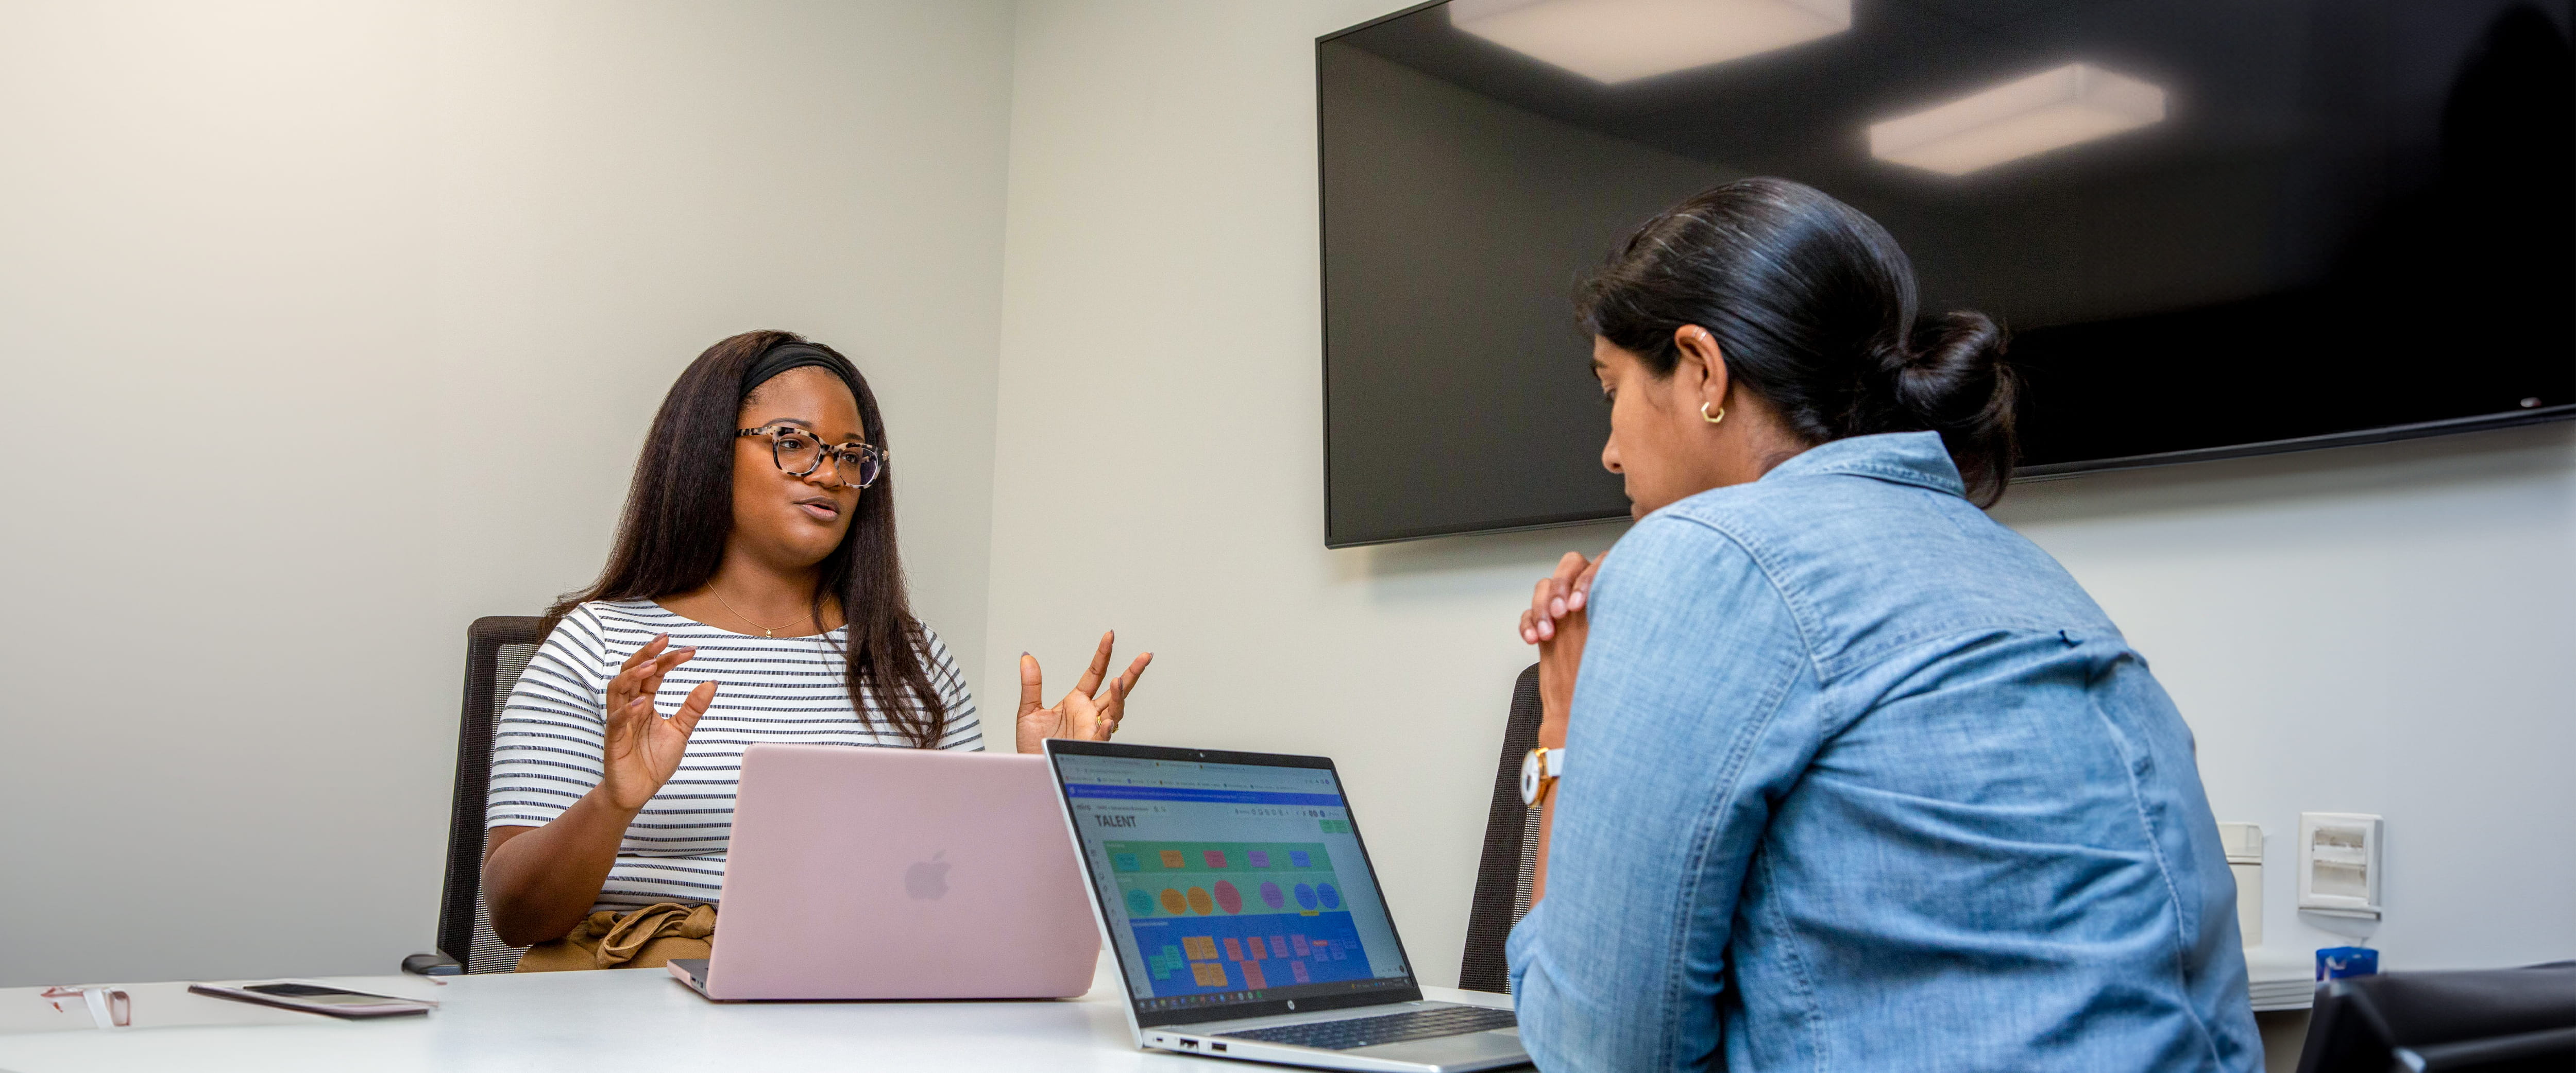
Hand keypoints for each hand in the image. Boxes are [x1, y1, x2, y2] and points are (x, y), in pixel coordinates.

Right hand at [598, 634, 717, 811]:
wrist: (638, 791)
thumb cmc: (654, 760)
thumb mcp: (680, 731)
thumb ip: (693, 708)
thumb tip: (712, 682)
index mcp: (644, 702)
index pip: (653, 674)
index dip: (669, 659)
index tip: (691, 651)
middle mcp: (629, 708)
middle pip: (631, 672)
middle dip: (646, 654)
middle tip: (665, 639)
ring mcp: (619, 723)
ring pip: (617, 690)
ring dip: (632, 675)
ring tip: (651, 665)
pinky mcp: (613, 742)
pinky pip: (615, 722)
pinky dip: (626, 711)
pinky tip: (642, 704)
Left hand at [1016, 630, 1152, 751]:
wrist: (1029, 768)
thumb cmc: (1033, 746)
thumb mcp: (1028, 711)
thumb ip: (1031, 684)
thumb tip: (1027, 658)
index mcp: (1076, 703)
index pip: (1094, 674)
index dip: (1103, 655)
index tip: (1110, 636)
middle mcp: (1088, 714)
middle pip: (1116, 690)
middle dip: (1132, 673)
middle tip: (1144, 656)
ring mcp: (1091, 729)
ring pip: (1115, 710)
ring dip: (1119, 696)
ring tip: (1119, 680)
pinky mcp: (1087, 746)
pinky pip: (1101, 737)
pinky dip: (1105, 730)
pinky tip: (1108, 721)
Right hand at [1518, 552, 1601, 748]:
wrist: (1584, 720)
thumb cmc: (1610, 693)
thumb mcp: (1620, 654)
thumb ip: (1620, 622)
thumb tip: (1627, 599)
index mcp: (1617, 602)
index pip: (1605, 563)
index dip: (1589, 577)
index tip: (1581, 605)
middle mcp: (1591, 603)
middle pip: (1572, 564)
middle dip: (1561, 584)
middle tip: (1561, 612)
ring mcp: (1568, 615)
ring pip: (1545, 585)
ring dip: (1540, 605)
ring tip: (1547, 632)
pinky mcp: (1548, 631)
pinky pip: (1528, 612)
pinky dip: (1527, 622)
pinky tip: (1534, 639)